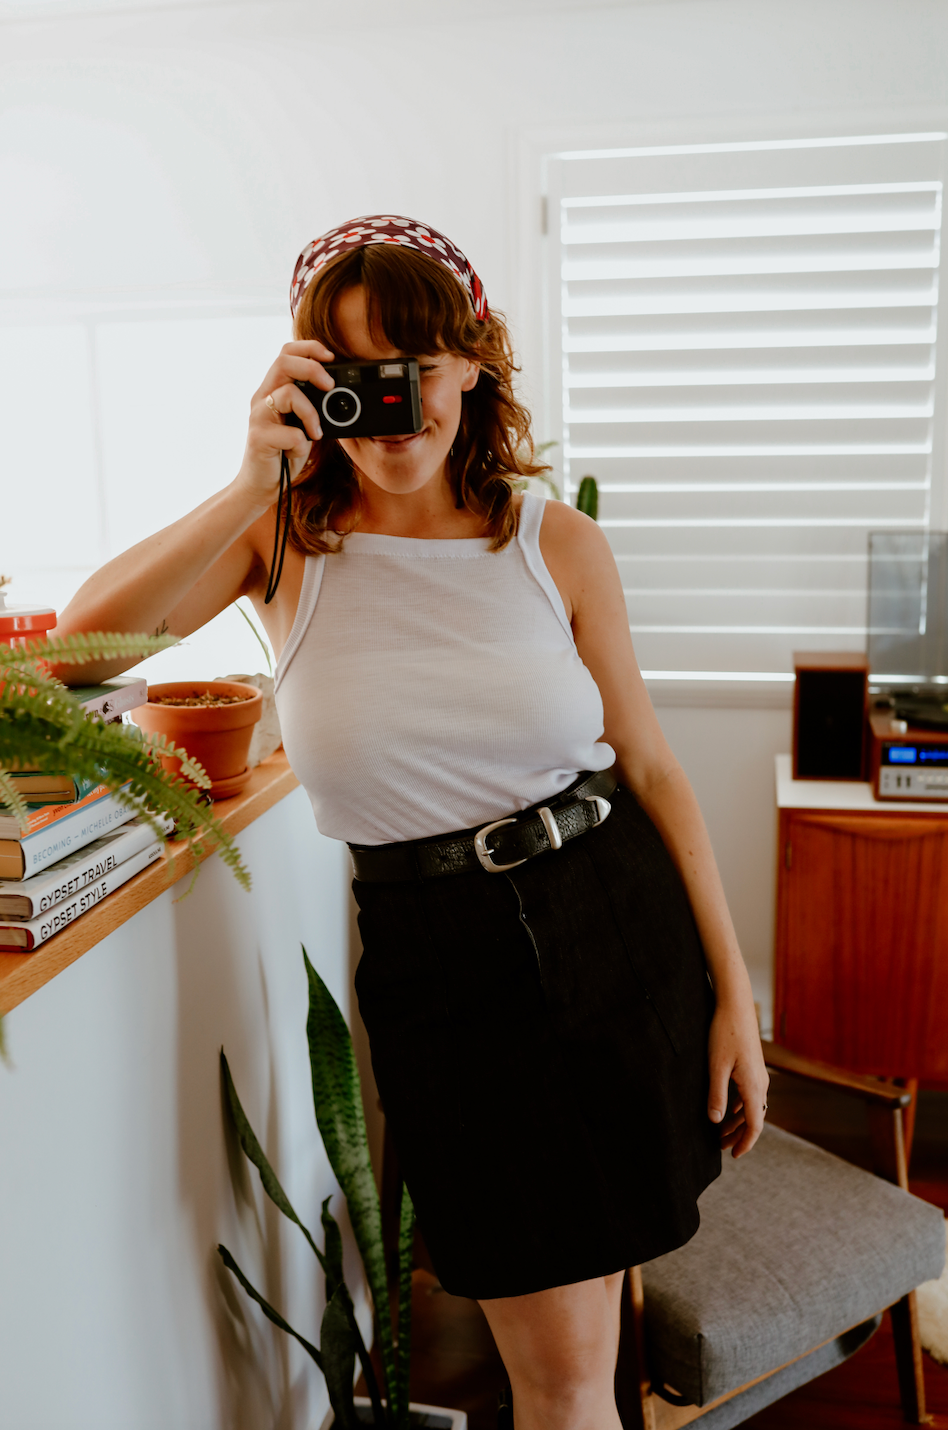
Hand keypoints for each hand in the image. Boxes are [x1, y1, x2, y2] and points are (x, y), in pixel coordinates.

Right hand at [234, 340, 335, 512]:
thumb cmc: (282, 455)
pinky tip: (294, 453)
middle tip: (330, 385)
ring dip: (311, 414)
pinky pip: (292, 433)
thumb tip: (339, 395)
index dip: (309, 348)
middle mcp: (262, 398)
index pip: (286, 353)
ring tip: (314, 434)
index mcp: (272, 391)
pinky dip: (302, 445)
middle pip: (284, 362)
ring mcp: (258, 416)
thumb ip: (313, 408)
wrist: (260, 486)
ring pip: (290, 394)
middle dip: (313, 369)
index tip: (330, 357)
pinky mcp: (259, 438)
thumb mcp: (303, 426)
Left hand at [707, 997, 768, 1158]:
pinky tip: (726, 1110)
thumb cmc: (724, 1034)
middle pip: (754, 1119)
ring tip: (720, 1132)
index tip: (733, 1156)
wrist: (736, 1005)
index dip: (745, 1143)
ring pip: (751, 1107)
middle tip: (721, 1147)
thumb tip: (715, 1122)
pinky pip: (749, 1095)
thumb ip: (716, 1095)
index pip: (755, 1125)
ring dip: (736, 1121)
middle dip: (738, 1135)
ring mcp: (758, 1075)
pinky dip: (738, 1107)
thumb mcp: (716, 1066)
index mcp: (754, 1087)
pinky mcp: (753, 1067)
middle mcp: (761, 1083)